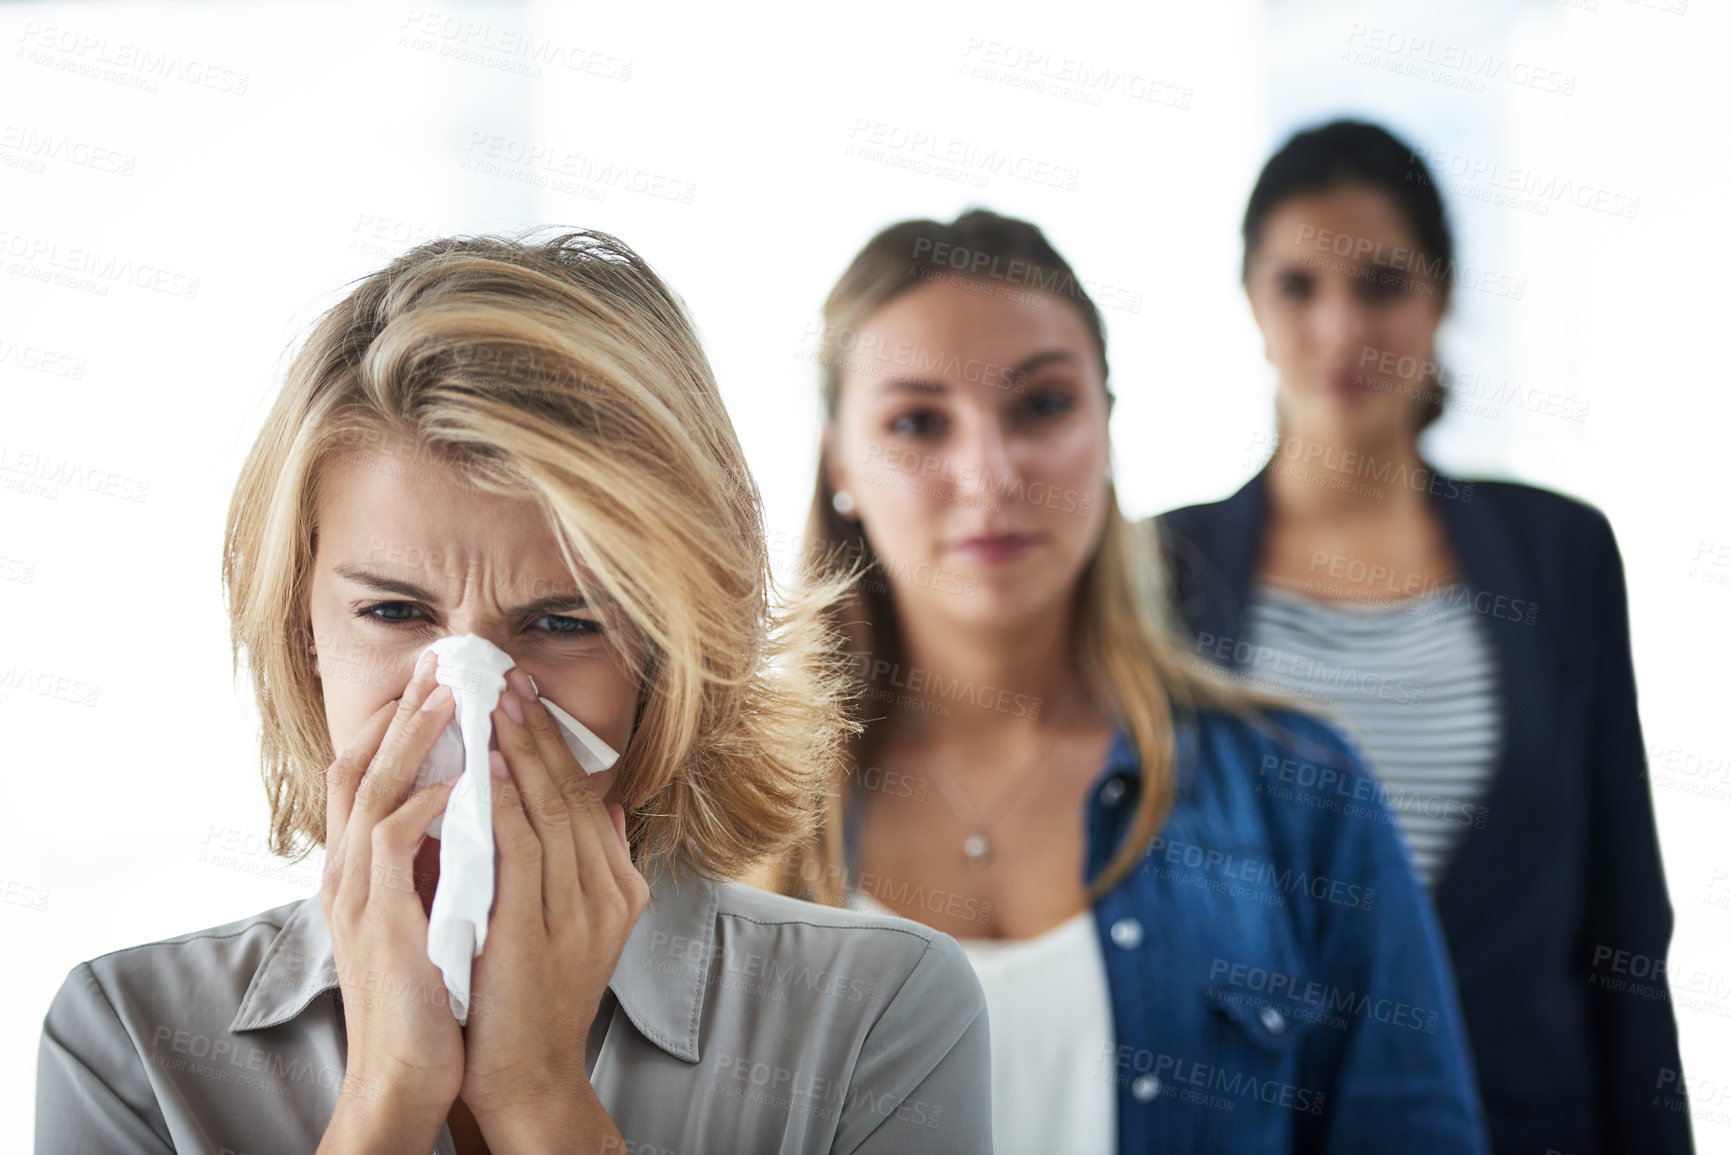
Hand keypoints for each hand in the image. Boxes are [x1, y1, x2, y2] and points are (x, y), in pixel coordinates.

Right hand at [317, 651, 462, 1149]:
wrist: (406, 1074)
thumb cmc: (429, 996)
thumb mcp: (434, 912)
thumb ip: (446, 861)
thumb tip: (482, 811)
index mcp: (360, 869)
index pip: (365, 773)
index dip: (395, 724)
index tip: (436, 682)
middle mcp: (347, 872)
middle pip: (358, 764)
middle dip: (398, 711)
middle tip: (439, 663)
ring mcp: (357, 894)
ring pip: (370, 790)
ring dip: (411, 739)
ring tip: (450, 696)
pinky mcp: (379, 920)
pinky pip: (391, 844)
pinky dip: (422, 804)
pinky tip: (457, 781)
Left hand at [459, 667, 648, 1144]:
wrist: (527, 1078)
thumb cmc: (536, 1000)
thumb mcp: (579, 926)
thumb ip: (593, 865)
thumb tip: (601, 803)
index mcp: (616, 887)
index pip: (585, 797)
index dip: (554, 744)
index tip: (526, 697)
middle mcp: (604, 894)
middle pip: (571, 793)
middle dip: (537, 731)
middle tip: (508, 677)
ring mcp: (574, 913)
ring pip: (549, 812)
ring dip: (519, 752)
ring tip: (494, 703)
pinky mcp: (535, 933)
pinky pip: (520, 851)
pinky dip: (502, 804)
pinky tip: (482, 769)